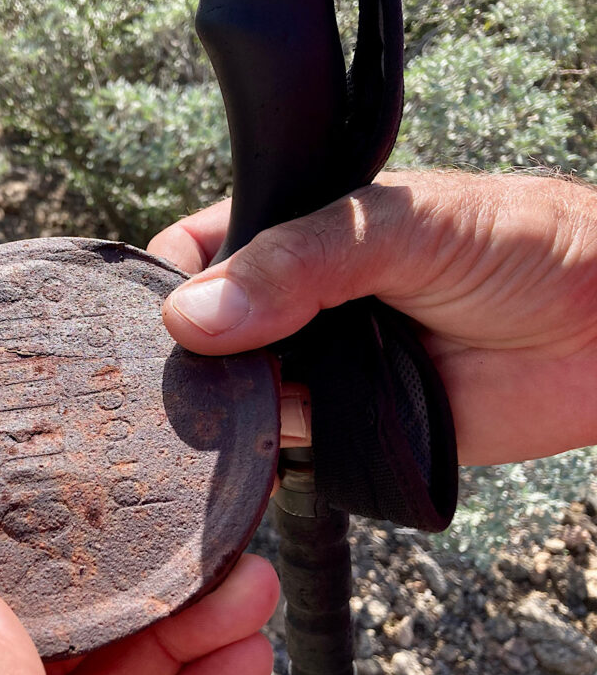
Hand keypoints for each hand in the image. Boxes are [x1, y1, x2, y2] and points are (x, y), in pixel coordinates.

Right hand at [149, 171, 596, 464]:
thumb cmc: (520, 246)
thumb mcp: (401, 228)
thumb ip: (299, 264)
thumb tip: (194, 316)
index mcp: (298, 234)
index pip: (200, 248)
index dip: (171, 278)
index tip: (154, 314)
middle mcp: (295, 301)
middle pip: (206, 330)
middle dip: (192, 354)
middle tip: (190, 377)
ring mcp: (316, 365)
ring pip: (235, 392)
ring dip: (230, 406)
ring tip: (250, 405)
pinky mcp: (344, 426)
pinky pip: (281, 442)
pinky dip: (269, 446)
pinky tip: (281, 437)